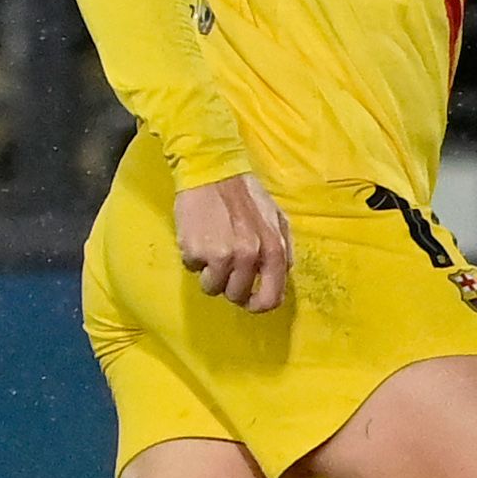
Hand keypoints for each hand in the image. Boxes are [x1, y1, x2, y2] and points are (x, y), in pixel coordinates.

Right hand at [172, 172, 290, 311]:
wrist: (212, 172)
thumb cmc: (245, 194)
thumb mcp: (276, 219)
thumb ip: (283, 248)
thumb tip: (283, 274)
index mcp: (274, 250)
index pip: (272, 298)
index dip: (258, 305)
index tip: (249, 302)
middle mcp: (250, 257)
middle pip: (237, 295)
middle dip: (229, 286)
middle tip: (224, 267)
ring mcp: (222, 256)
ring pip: (212, 287)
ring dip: (209, 273)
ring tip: (210, 249)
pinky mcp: (197, 251)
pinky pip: (192, 268)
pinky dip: (193, 257)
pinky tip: (198, 236)